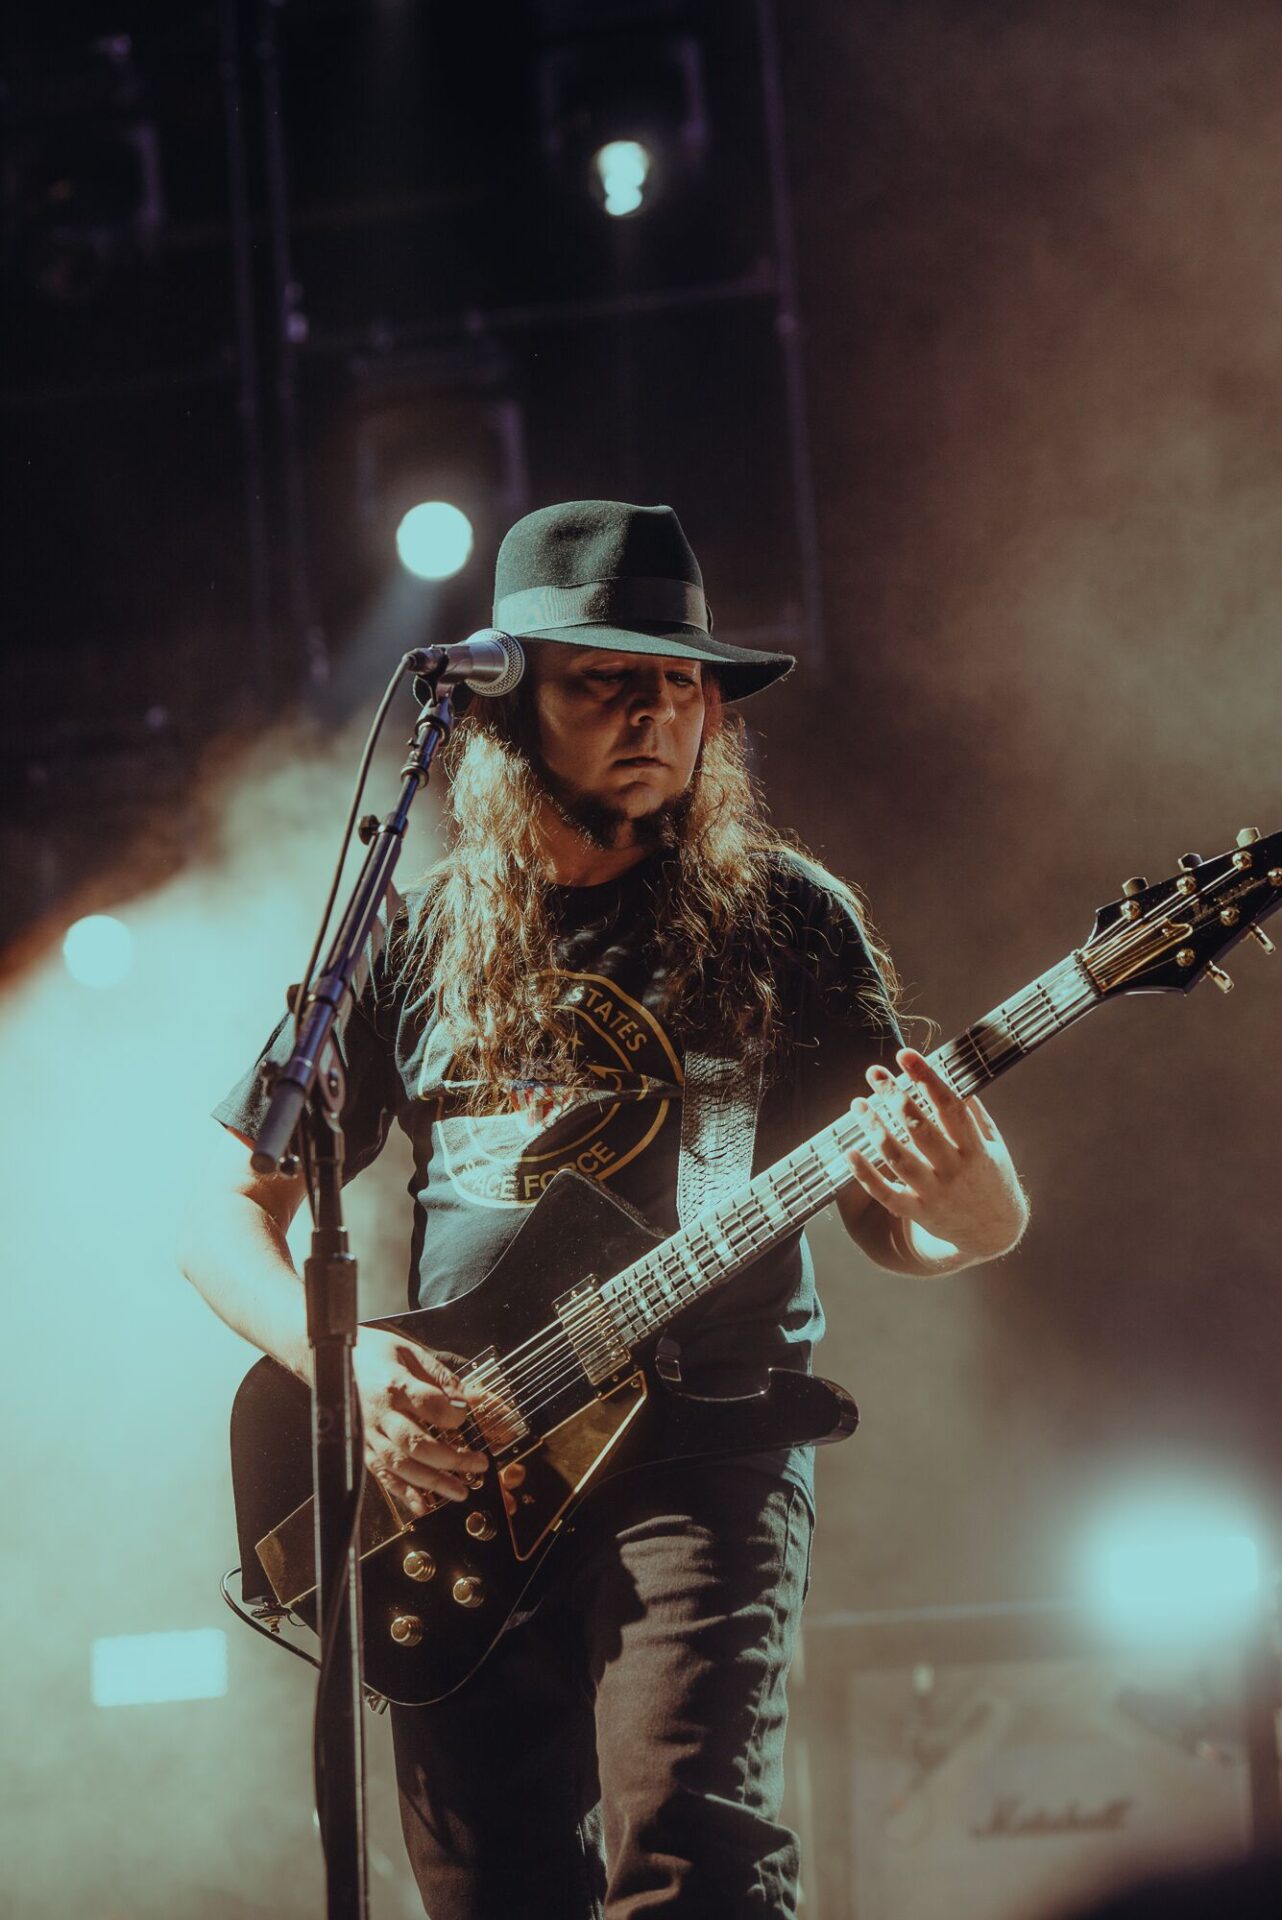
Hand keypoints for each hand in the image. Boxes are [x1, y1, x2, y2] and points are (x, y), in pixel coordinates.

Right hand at [351, 1325, 488, 1514]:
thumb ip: (441, 1377)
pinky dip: (402, 1492)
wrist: (332, 1361)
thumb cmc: (374, 1354)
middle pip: (415, 1442)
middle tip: (477, 1463)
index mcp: (393, 1384)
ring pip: (400, 1465)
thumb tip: (470, 1398)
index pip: (426, 1402)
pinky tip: (423, 1504)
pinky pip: (382, 1476)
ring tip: (459, 1490)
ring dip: (432, 1482)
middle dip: (450, 1458)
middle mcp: (380, 1413)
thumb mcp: (410, 1352)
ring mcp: (369, 1434)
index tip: (466, 1418)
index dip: (450, 1414)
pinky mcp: (363, 1449)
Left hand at [844, 1048, 1027, 1265]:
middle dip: (894, 1096)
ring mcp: (935, 1193)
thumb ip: (973, 1113)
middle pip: (919, 1128)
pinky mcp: (917, 1212)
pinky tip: (848, 1151)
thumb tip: (950, 1075)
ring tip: (858, 1104)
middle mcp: (955, 1170)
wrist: (994, 1232)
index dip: (927, 1077)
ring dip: (875, 1128)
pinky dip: (865, 1174)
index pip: (950, 1105)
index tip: (906, 1055)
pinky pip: (885, 1193)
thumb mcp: (994, 1144)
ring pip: (898, 1158)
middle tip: (874, 1073)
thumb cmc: (992, 1177)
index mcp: (976, 1148)